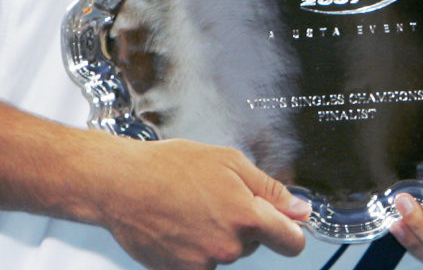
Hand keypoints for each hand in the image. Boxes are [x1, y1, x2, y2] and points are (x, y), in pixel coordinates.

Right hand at [99, 137, 308, 268]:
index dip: (290, 231)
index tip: (285, 225)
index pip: (292, 242)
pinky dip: (196, 249)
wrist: (121, 185)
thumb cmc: (170, 167)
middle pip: (254, 243)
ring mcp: (204, 263)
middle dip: (244, 224)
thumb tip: (301, 210)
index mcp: (247, 217)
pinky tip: (180, 226)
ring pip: (227, 252)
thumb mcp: (230, 162)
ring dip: (218, 236)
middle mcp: (229, 246)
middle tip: (215, 198)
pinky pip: (202, 263)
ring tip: (191, 209)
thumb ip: (271, 190)